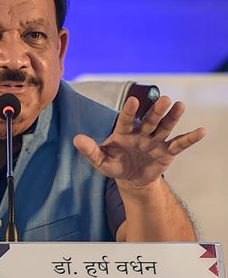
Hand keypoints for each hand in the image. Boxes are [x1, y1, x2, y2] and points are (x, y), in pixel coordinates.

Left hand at [73, 95, 204, 190]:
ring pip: (165, 127)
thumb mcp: (100, 161)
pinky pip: (179, 144)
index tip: (133, 100)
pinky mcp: (167, 152)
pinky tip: (201, 131)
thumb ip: (90, 150)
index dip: (130, 111)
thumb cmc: (114, 165)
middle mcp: (141, 133)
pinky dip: (190, 138)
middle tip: (163, 99)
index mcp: (123, 133)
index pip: (127, 120)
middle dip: (155, 111)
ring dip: (173, 117)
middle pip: (149, 120)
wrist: (130, 179)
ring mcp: (155, 141)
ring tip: (180, 105)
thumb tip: (76, 139)